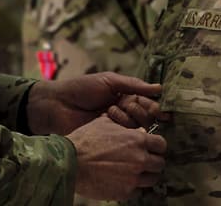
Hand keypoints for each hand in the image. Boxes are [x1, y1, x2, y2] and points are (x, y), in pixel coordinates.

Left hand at [27, 72, 161, 135]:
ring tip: (110, 111)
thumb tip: (159, 88)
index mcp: (124, 96)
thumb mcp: (109, 81)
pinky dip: (121, 130)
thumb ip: (133, 84)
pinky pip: (124, 138)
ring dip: (128, 118)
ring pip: (137, 127)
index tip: (162, 111)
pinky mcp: (108, 139)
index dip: (155, 105)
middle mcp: (124, 112)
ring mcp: (116, 127)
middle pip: (146, 116)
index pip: (147, 102)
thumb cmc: (82, 89)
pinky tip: (111, 122)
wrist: (58, 105)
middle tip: (126, 105)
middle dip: (141, 110)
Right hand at [67, 114, 166, 200]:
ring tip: (134, 172)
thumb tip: (129, 122)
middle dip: (153, 161)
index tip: (150, 147)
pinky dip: (133, 186)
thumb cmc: (86, 140)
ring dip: (145, 175)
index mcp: (138, 140)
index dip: (156, 145)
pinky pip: (137, 191)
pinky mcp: (125, 192)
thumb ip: (122, 124)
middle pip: (160, 164)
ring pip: (152, 179)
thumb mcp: (105, 123)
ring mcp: (133, 178)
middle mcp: (140, 160)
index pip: (161, 145)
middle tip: (143, 160)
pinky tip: (122, 180)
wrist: (71, 162)